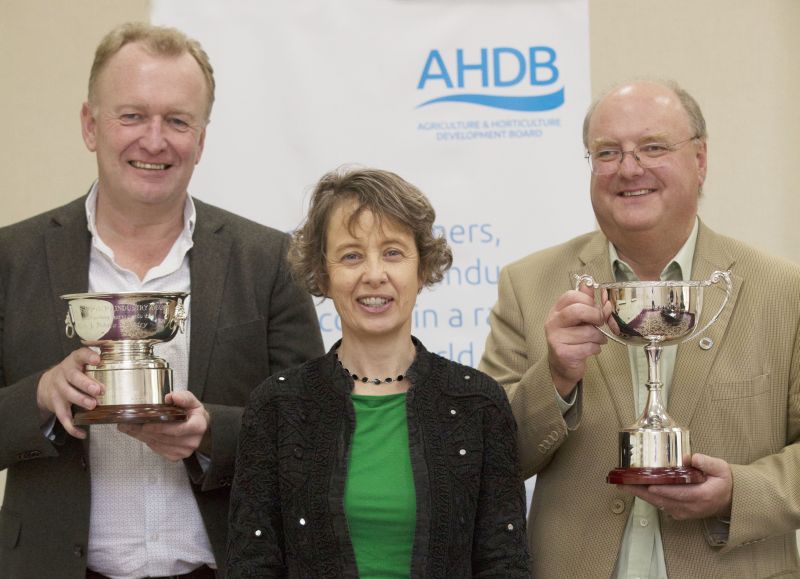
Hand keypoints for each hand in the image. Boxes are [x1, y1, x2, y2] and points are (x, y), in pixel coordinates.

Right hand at [36, 348, 103, 438]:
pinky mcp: (55, 404)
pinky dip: (71, 427)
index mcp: (74, 361)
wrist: (47, 383)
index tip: (98, 360)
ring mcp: (58, 389)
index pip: (80, 355)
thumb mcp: (82, 364)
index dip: (88, 357)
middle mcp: (64, 374)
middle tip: (99, 390)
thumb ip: (97, 365)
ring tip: (93, 405)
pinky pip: (63, 416)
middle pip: (73, 377)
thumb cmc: (74, 372)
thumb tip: (124, 369)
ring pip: (67, 394)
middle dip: (86, 383)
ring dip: (80, 400)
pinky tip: (82, 433)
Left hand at [117, 390, 209, 460]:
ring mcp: (183, 451)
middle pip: (164, 438)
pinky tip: (139, 434)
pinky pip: (157, 449)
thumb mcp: (193, 402)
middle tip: (127, 424)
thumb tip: (170, 397)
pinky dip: (147, 441)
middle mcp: (191, 441)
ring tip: (128, 428)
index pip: (177, 429)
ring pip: (158, 444)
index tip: (145, 424)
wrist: (200, 429)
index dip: (160, 428)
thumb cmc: (194, 414)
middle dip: (144, 431)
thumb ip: (183, 397)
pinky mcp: (176, 456)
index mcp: (198, 426)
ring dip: (142, 436)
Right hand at [545, 283, 606, 397]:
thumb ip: (584, 301)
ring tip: (597, 340)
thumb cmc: (572, 339)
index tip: (595, 308)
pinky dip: (595, 349)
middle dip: (596, 316)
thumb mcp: (577, 318)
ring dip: (599, 337)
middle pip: (578, 310)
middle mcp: (552, 322)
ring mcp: (555, 338)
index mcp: (556, 310)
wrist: (562, 366)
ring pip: (588, 332)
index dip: (589, 300)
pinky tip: (592, 350)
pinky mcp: (562, 353)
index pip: (572, 296)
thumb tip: (590, 283)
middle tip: (600, 323)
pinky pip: (588, 347)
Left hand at [619, 454, 732, 519]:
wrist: (729, 500)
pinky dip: (648, 498)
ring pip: (659, 504)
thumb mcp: (721, 468)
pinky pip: (661, 506)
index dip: (663, 490)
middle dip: (642, 492)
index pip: (680, 494)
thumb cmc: (723, 482)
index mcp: (702, 495)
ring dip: (641, 495)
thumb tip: (690, 457)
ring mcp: (684, 512)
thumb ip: (707, 462)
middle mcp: (691, 507)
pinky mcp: (679, 513)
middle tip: (625, 484)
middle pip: (663, 500)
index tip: (649, 484)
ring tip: (625, 485)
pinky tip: (636, 489)